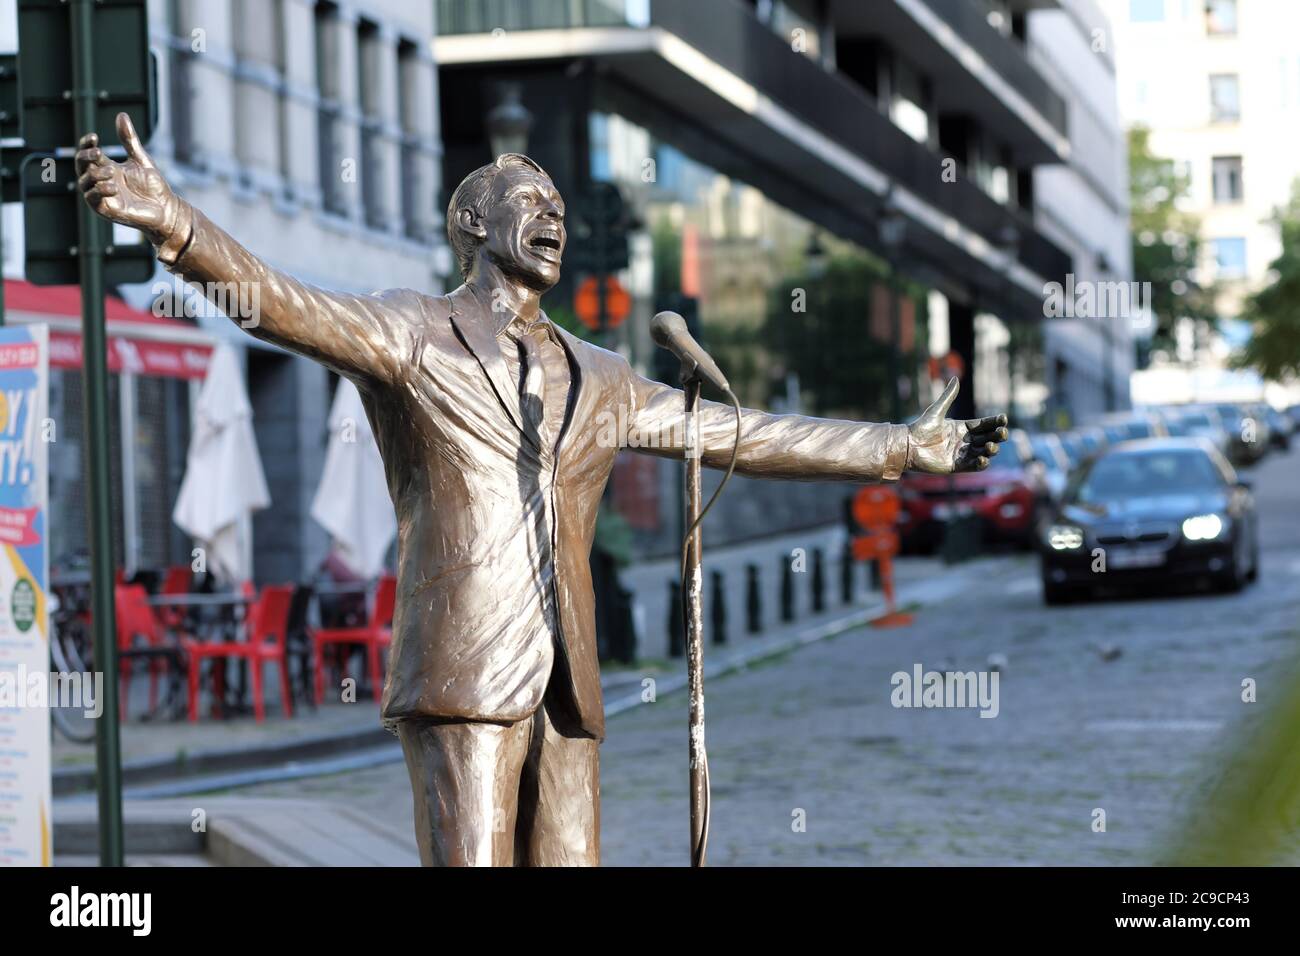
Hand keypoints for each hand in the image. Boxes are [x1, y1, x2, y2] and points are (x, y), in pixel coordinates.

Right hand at [75, 112, 178, 243]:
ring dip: (94, 175)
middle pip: (81, 166)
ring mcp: (102, 195)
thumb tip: (121, 115)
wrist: (166, 209)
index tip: (94, 137)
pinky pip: (93, 199)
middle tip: (99, 151)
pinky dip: (98, 191)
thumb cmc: (153, 186)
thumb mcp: (140, 159)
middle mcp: (101, 180)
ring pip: (84, 183)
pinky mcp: (106, 210)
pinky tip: (111, 186)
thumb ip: (129, 140)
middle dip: (86, 157)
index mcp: (106, 167)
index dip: (86, 144)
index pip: (87, 153)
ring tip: (112, 172)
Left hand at [907, 378, 1008, 473]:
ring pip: (984, 452)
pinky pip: (974, 466)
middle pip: (988, 438)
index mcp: (962, 427)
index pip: (984, 424)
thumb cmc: (920, 427)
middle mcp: (965, 440)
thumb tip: (955, 378)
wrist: (908, 446)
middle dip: (998, 435)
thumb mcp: (936, 411)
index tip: (1003, 418)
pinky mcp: (957, 466)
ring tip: (991, 446)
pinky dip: (981, 464)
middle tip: (1002, 433)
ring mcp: (962, 454)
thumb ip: (948, 397)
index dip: (995, 422)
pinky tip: (983, 459)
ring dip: (991, 449)